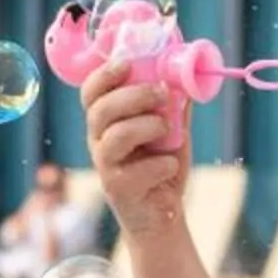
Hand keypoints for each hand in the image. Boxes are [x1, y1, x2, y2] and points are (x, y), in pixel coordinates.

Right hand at [83, 59, 188, 238]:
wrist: (164, 215)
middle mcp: (99, 141)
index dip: (104, 74)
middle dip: (133, 95)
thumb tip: (186, 75)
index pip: (91, 92)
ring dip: (148, 126)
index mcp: (107, 122)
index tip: (127, 62)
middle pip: (100, 110)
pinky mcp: (118, 190)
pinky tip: (170, 165)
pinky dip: (161, 163)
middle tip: (162, 93)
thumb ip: (174, 105)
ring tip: (168, 131)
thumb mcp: (172, 131)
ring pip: (115, 137)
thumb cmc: (163, 167)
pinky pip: (136, 171)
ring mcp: (105, 166)